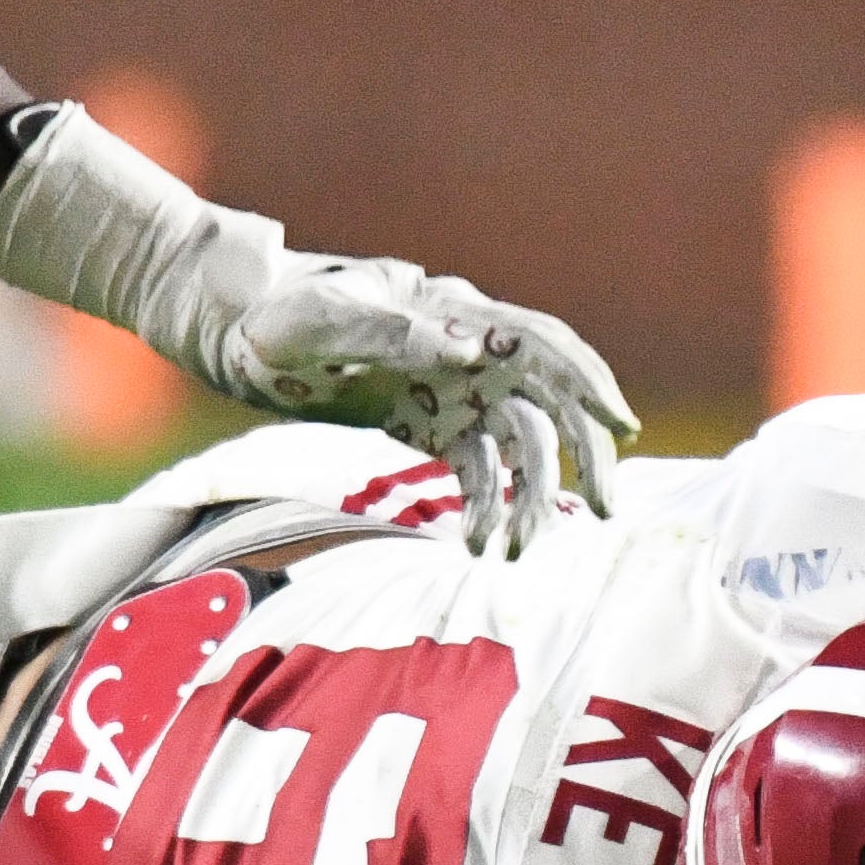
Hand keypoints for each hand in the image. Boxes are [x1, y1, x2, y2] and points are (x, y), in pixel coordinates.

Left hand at [207, 252, 634, 552]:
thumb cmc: (281, 315)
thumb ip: (393, 333)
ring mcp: (453, 393)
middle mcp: (468, 355)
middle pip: (547, 401)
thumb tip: (469, 348)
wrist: (243, 330)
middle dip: (581, 455)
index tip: (621, 427)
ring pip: (516, 444)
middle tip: (605, 509)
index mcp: (455, 315)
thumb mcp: (325, 320)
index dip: (586, 382)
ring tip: (523, 550)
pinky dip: (483, 505)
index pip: (541, 344)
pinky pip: (475, 469)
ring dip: (529, 496)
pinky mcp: (432, 426)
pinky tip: (478, 544)